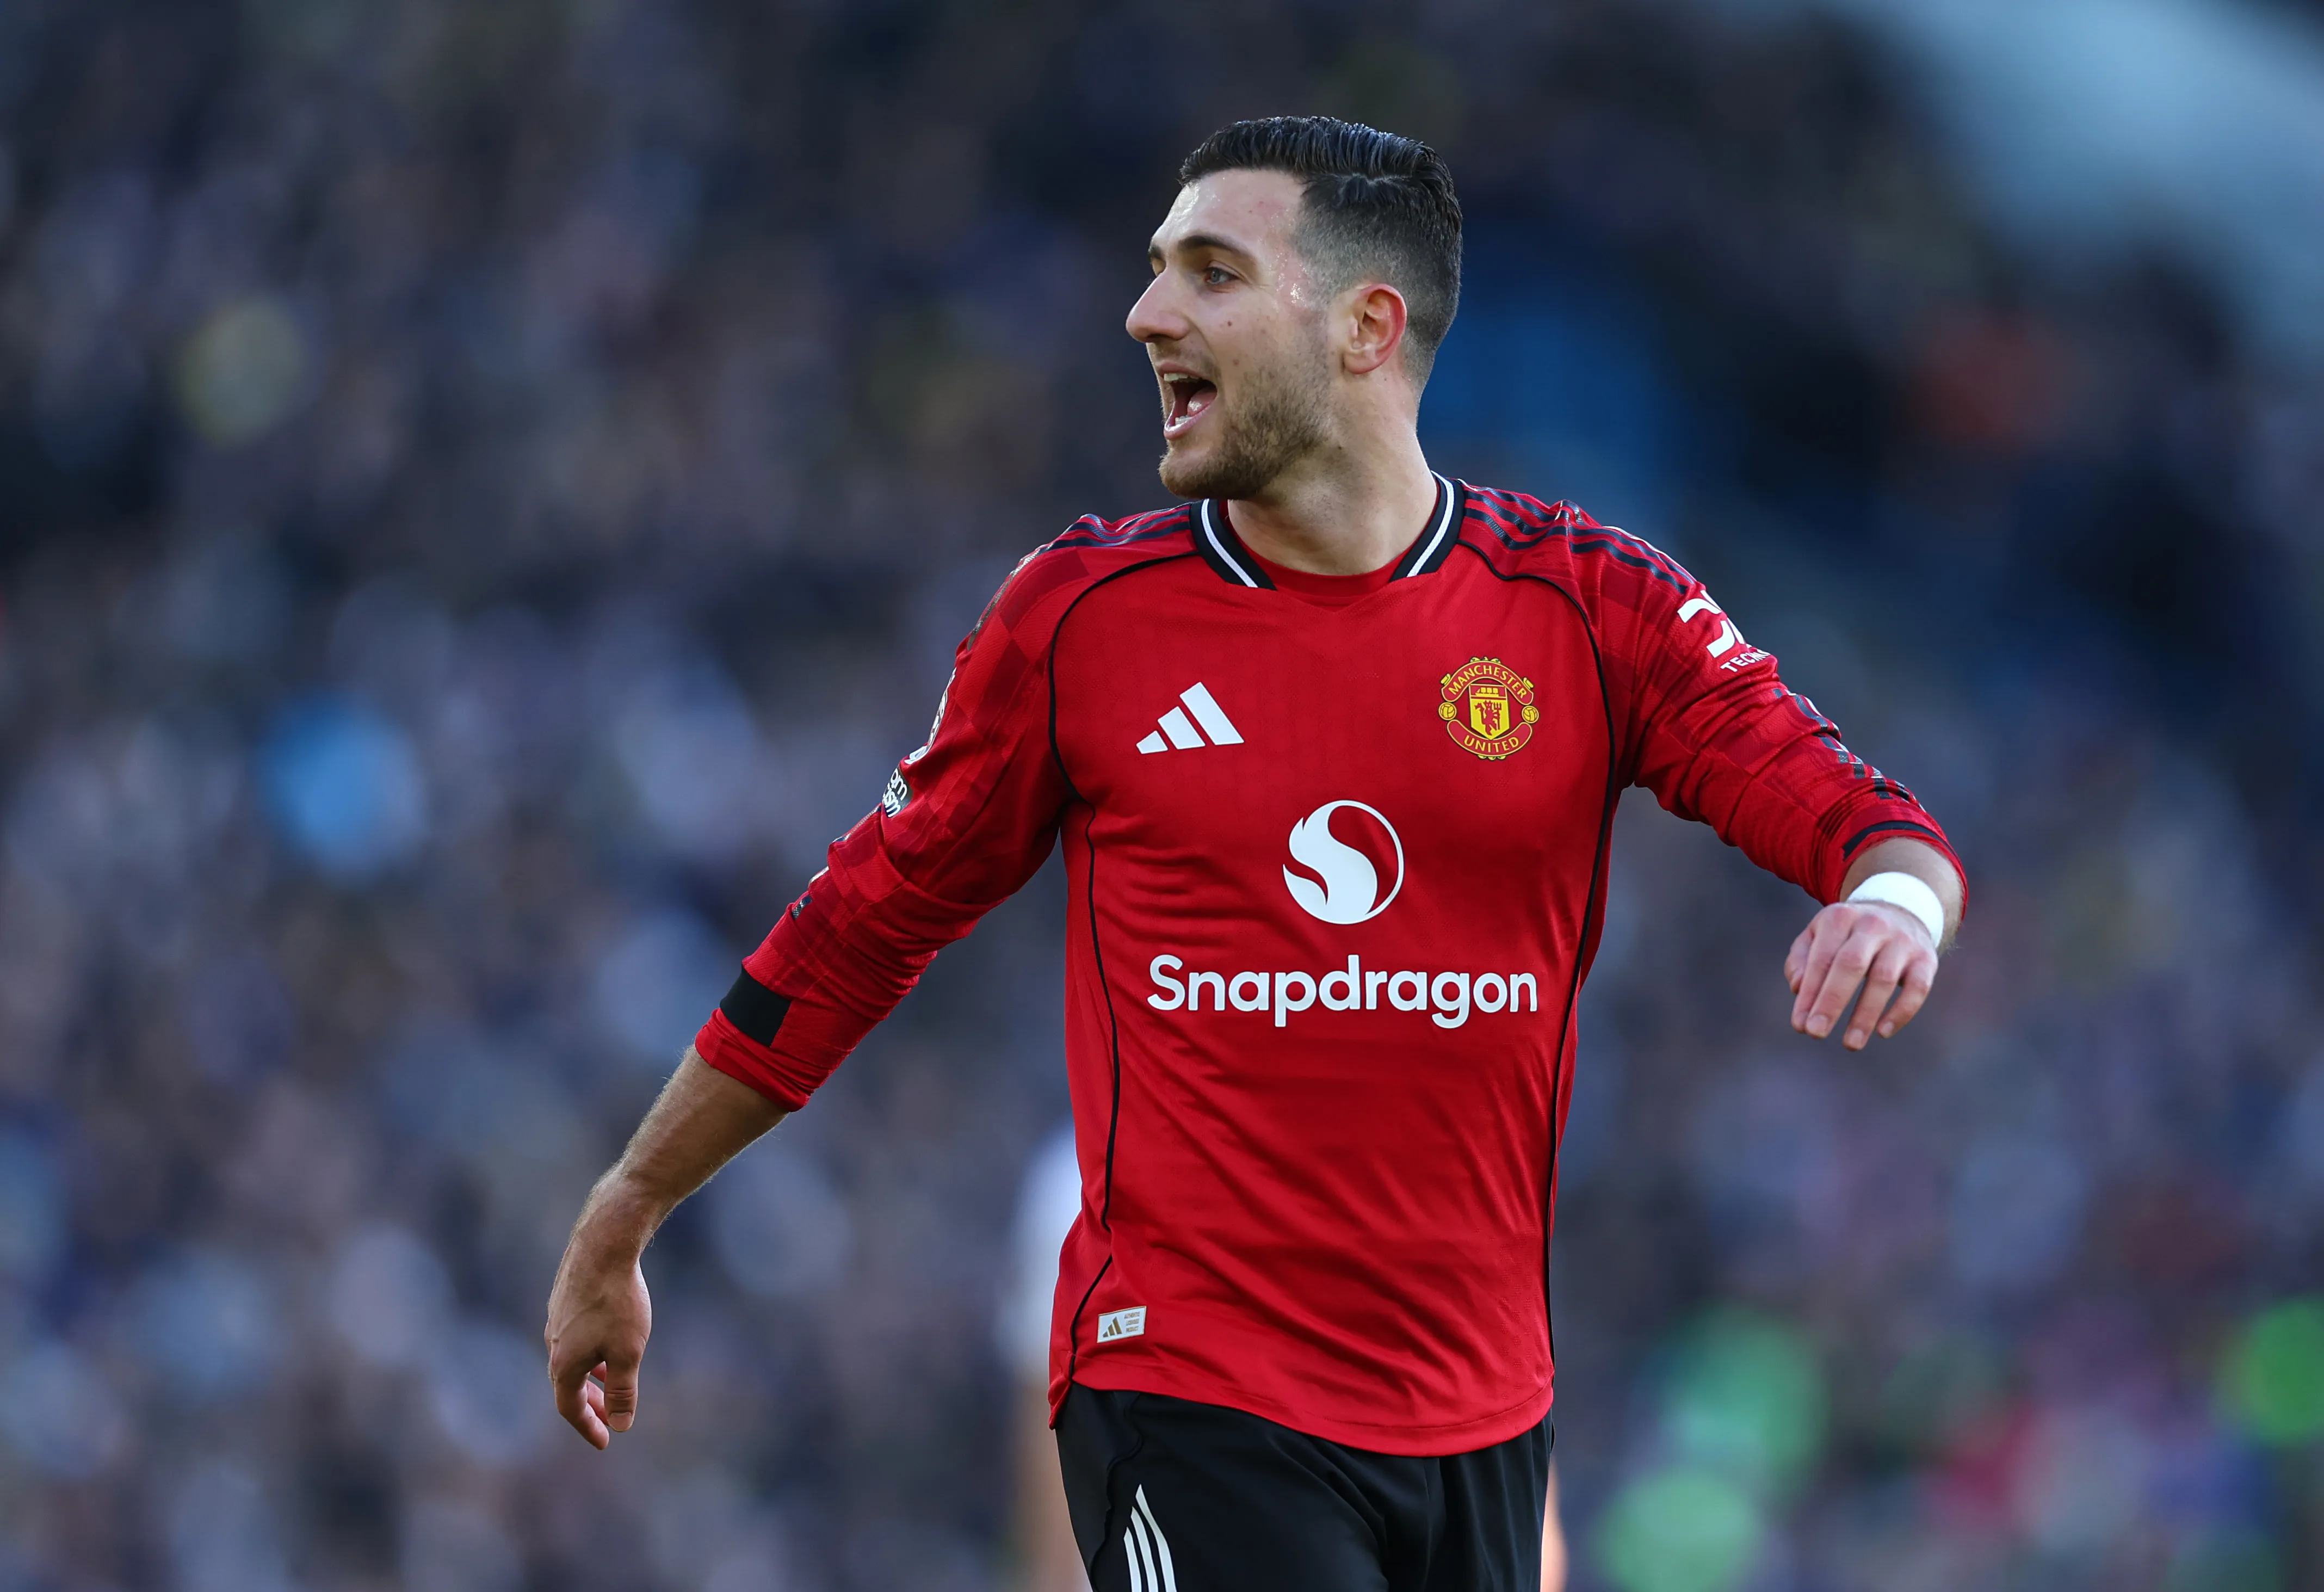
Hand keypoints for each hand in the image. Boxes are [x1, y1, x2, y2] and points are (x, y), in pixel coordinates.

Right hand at [544, 1214, 652, 1449]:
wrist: (604, 1244)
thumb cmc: (617, 1301)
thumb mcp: (628, 1352)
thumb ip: (623, 1391)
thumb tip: (621, 1425)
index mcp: (563, 1362)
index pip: (569, 1407)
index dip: (588, 1426)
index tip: (605, 1442)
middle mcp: (553, 1342)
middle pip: (567, 1384)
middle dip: (590, 1405)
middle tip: (610, 1418)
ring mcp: (557, 1318)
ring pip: (572, 1358)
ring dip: (591, 1377)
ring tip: (611, 1382)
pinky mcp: (565, 1297)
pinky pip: (575, 1336)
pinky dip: (590, 1351)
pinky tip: (608, 1342)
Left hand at [1785, 900, 1937, 1050]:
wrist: (1900, 912)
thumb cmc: (1847, 935)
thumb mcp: (1819, 936)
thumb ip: (1801, 961)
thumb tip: (1798, 988)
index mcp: (1840, 918)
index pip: (1822, 958)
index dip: (1809, 993)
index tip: (1800, 1025)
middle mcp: (1872, 925)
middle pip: (1851, 964)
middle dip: (1831, 1002)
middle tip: (1816, 1033)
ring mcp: (1902, 941)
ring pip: (1884, 978)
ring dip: (1865, 1014)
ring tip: (1850, 1043)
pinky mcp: (1926, 958)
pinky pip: (1918, 988)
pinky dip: (1902, 1012)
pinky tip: (1883, 1032)